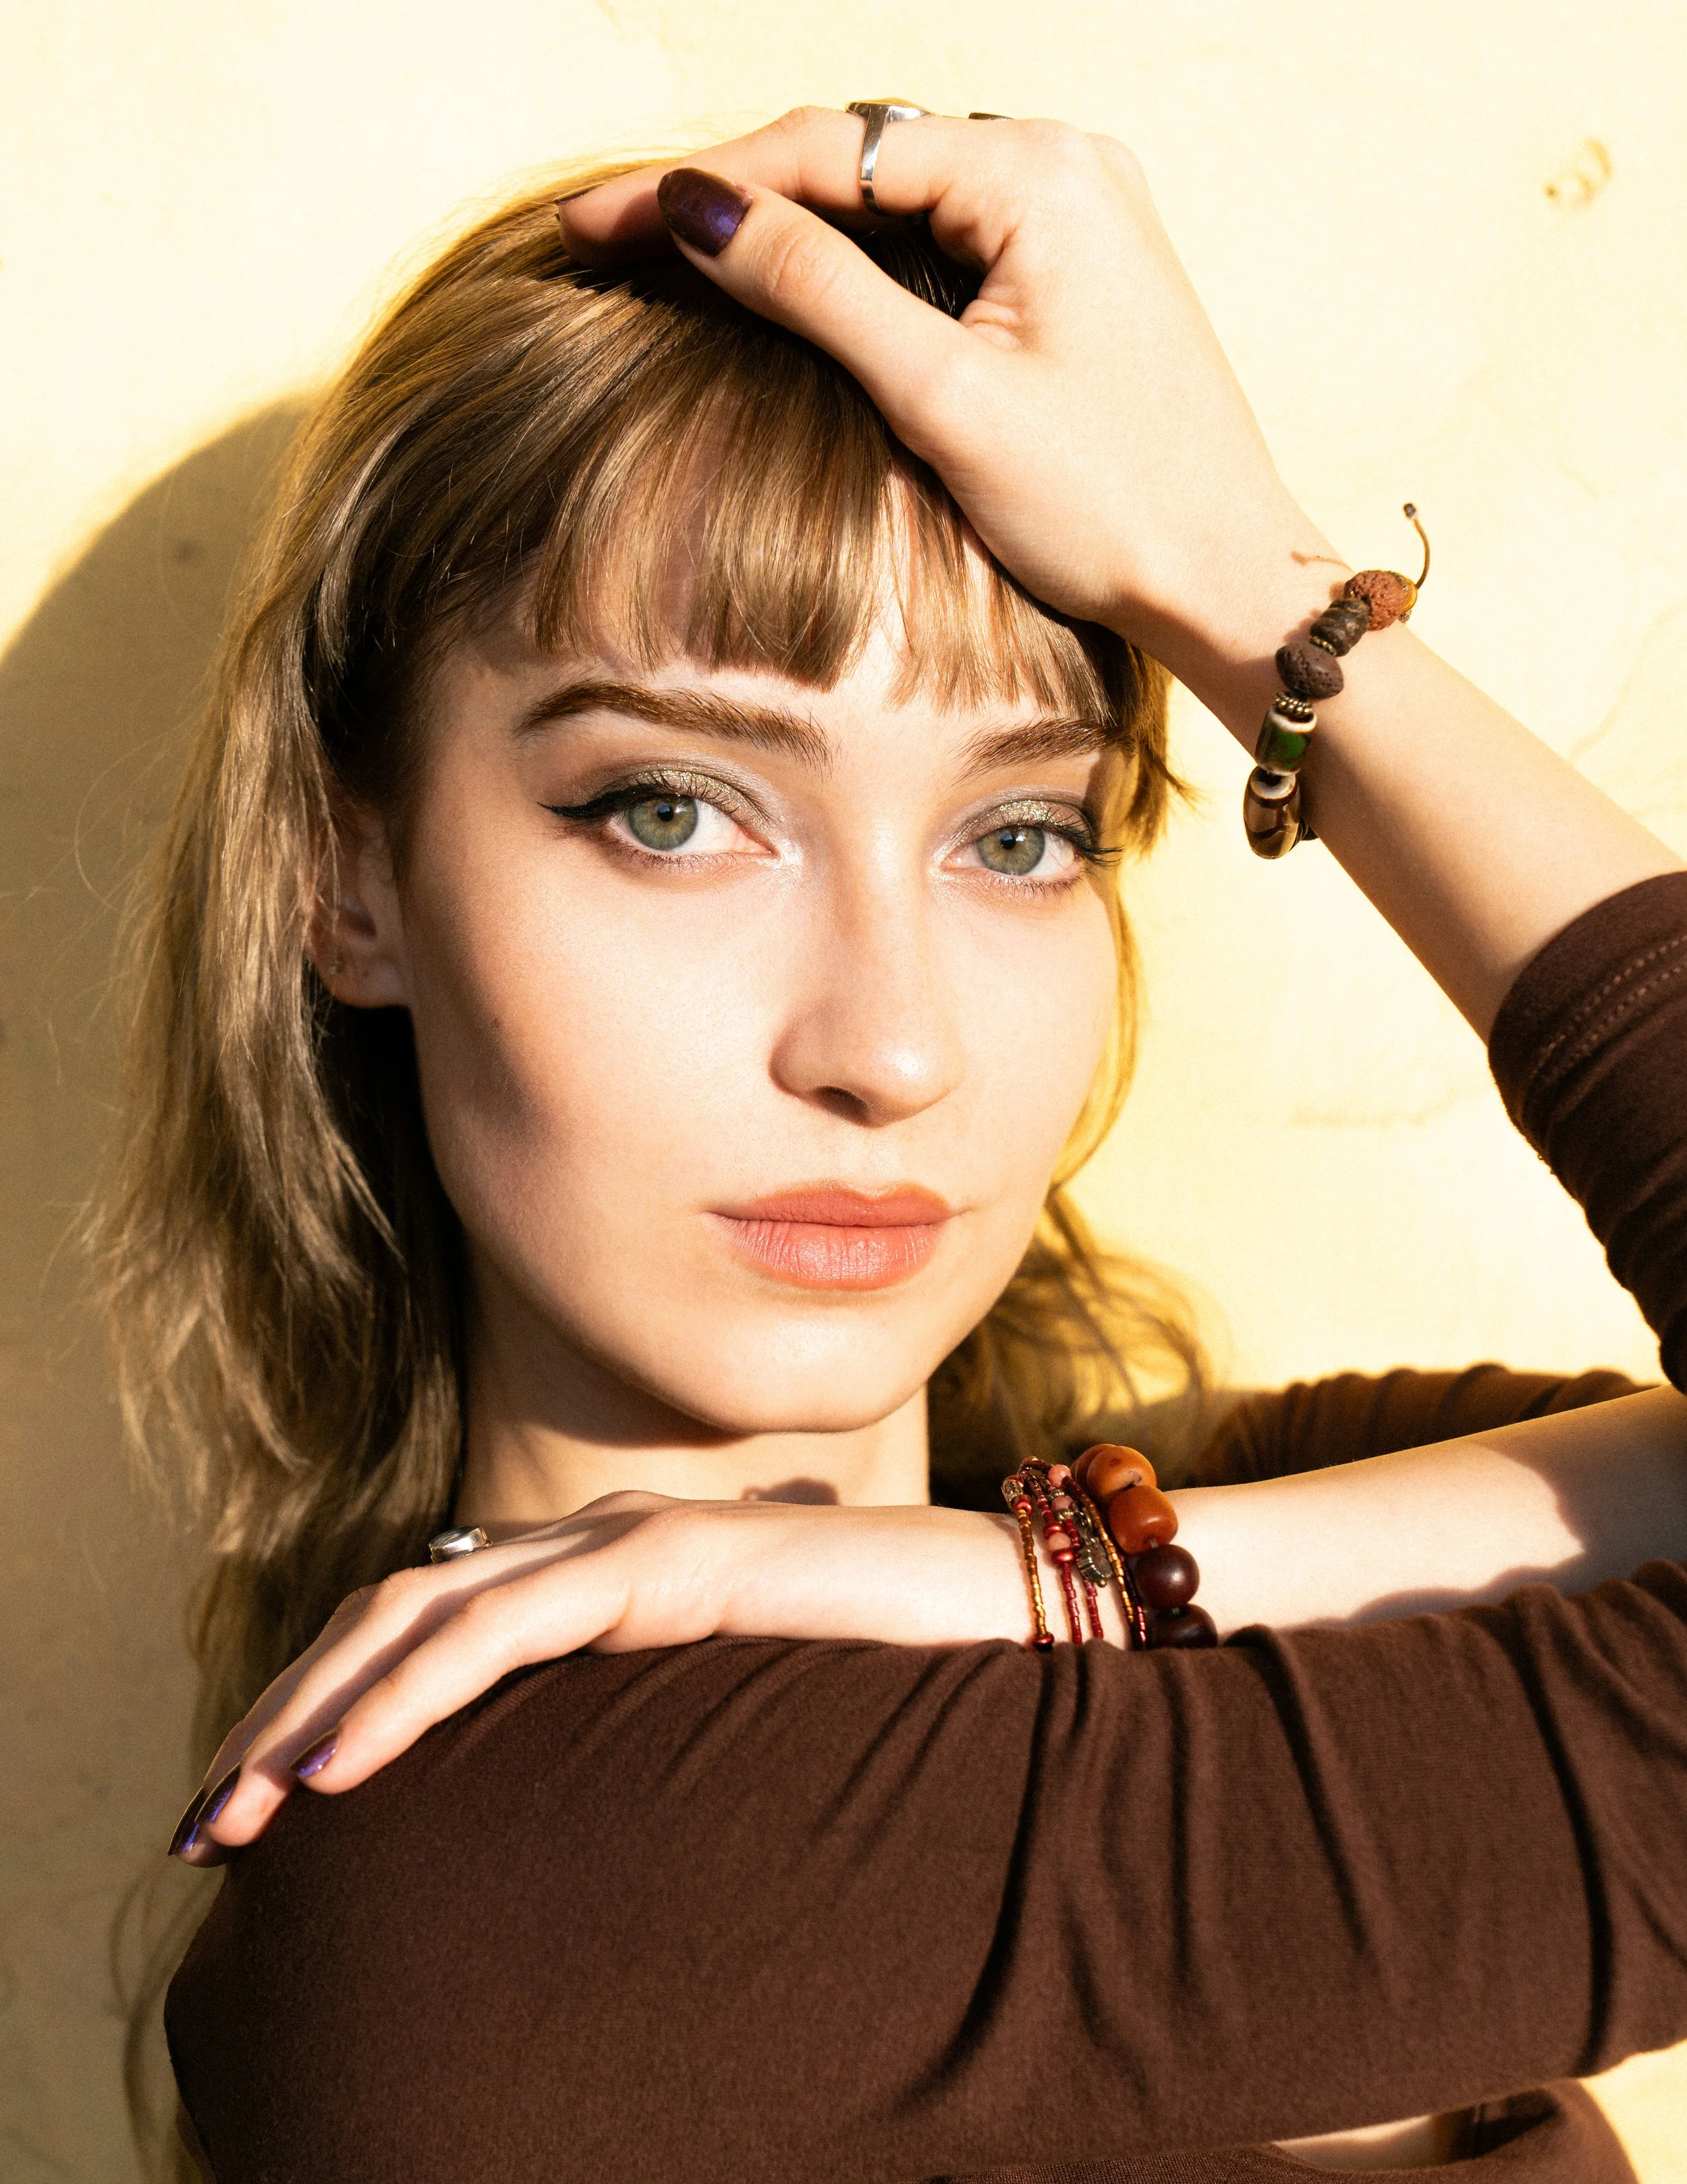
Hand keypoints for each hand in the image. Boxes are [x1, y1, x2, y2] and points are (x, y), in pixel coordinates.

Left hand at [168, 1493, 1052, 1861]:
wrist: (1022, 1601)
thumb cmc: (889, 1661)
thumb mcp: (735, 1699)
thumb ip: (656, 1707)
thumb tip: (588, 1778)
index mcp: (604, 1569)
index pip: (424, 1624)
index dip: (323, 1701)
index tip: (258, 1805)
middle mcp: (597, 1540)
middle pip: (389, 1614)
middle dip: (281, 1711)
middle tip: (205, 1823)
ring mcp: (632, 1542)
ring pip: (418, 1616)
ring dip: (310, 1713)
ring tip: (239, 1810)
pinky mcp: (672, 1564)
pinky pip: (502, 1631)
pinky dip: (405, 1698)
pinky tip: (341, 1772)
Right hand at [560, 107, 1334, 674]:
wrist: (1228, 580)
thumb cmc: (1110, 505)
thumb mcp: (944, 398)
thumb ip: (817, 292)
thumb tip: (696, 212)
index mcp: (1040, 172)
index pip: (829, 150)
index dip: (698, 186)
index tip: (594, 224)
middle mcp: (1065, 162)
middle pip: (857, 157)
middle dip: (734, 196)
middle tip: (612, 238)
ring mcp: (1077, 210)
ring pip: (895, 195)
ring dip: (790, 225)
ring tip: (677, 258)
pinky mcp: (1077, 265)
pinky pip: (941, 236)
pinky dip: (859, 261)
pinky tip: (789, 283)